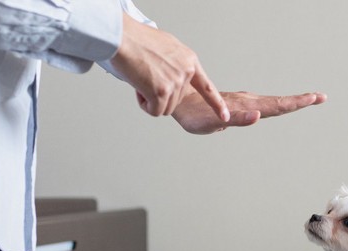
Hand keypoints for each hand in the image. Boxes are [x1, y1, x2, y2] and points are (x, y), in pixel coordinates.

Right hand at [110, 13, 228, 121]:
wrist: (122, 37)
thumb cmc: (138, 40)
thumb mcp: (168, 47)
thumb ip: (177, 63)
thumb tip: (176, 74)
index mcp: (190, 61)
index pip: (207, 87)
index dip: (216, 104)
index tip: (225, 116)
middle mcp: (186, 72)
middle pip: (177, 100)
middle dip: (160, 94)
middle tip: (147, 77)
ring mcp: (175, 82)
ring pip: (166, 108)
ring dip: (152, 100)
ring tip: (142, 80)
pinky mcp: (161, 92)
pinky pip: (156, 111)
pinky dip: (145, 106)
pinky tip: (139, 89)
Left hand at [172, 91, 327, 134]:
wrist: (180, 102)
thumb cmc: (194, 114)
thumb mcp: (213, 120)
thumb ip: (237, 119)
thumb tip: (258, 116)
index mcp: (247, 106)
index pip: (277, 105)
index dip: (297, 103)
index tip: (315, 98)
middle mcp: (249, 102)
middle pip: (280, 102)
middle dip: (301, 101)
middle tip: (320, 97)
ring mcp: (246, 103)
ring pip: (273, 102)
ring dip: (291, 102)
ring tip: (307, 100)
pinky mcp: (240, 105)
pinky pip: (263, 105)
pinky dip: (276, 105)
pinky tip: (279, 107)